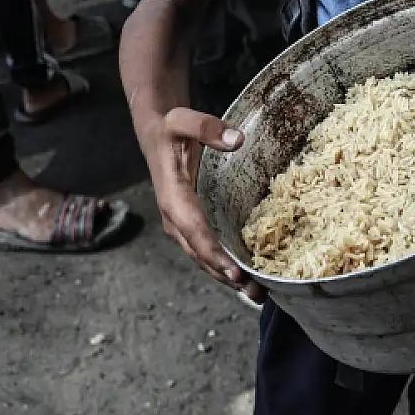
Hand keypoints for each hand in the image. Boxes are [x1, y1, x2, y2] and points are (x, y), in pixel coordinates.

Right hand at [142, 107, 261, 297]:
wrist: (157, 134)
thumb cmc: (172, 128)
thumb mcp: (183, 119)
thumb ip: (207, 127)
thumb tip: (237, 140)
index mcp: (173, 198)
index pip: (195, 231)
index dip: (214, 254)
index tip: (236, 272)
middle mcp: (175, 219)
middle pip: (201, 254)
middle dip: (227, 276)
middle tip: (256, 293)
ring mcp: (182, 225)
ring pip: (204, 259)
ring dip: (228, 278)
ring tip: (257, 295)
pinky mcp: (191, 225)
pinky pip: (207, 251)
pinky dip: (225, 267)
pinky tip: (247, 277)